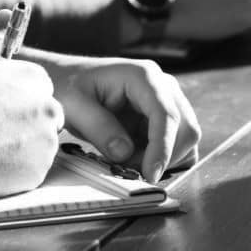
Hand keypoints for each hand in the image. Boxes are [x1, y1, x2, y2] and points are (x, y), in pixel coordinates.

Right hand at [0, 9, 64, 198]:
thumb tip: (5, 13)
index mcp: (36, 79)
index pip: (39, 89)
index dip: (17, 100)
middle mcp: (49, 108)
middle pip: (45, 116)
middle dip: (25, 123)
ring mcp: (46, 141)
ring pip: (40, 144)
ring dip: (22, 147)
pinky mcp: (39, 171)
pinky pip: (33, 170)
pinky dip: (17, 170)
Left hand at [34, 55, 200, 182]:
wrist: (65, 78)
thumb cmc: (68, 85)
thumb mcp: (74, 106)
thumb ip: (100, 128)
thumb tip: (125, 153)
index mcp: (143, 76)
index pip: (166, 115)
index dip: (162, 147)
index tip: (150, 174)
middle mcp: (162, 86)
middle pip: (186, 128)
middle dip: (164, 157)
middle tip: (131, 171)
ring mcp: (165, 101)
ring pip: (185, 138)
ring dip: (163, 159)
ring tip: (128, 161)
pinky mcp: (161, 117)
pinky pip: (175, 144)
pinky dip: (162, 158)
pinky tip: (136, 158)